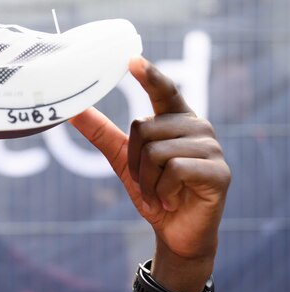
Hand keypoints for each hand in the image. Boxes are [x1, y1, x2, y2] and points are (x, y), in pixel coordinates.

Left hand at [70, 57, 230, 287]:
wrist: (177, 232)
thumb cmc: (154, 191)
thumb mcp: (123, 159)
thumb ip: (102, 132)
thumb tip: (72, 109)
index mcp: (176, 119)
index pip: (164, 90)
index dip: (149, 75)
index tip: (131, 59)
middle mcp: (198, 126)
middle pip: (144, 128)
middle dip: (135, 162)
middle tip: (146, 183)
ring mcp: (213, 148)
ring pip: (157, 151)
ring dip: (148, 181)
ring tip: (160, 193)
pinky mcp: (220, 172)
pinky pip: (175, 170)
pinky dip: (163, 191)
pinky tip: (172, 200)